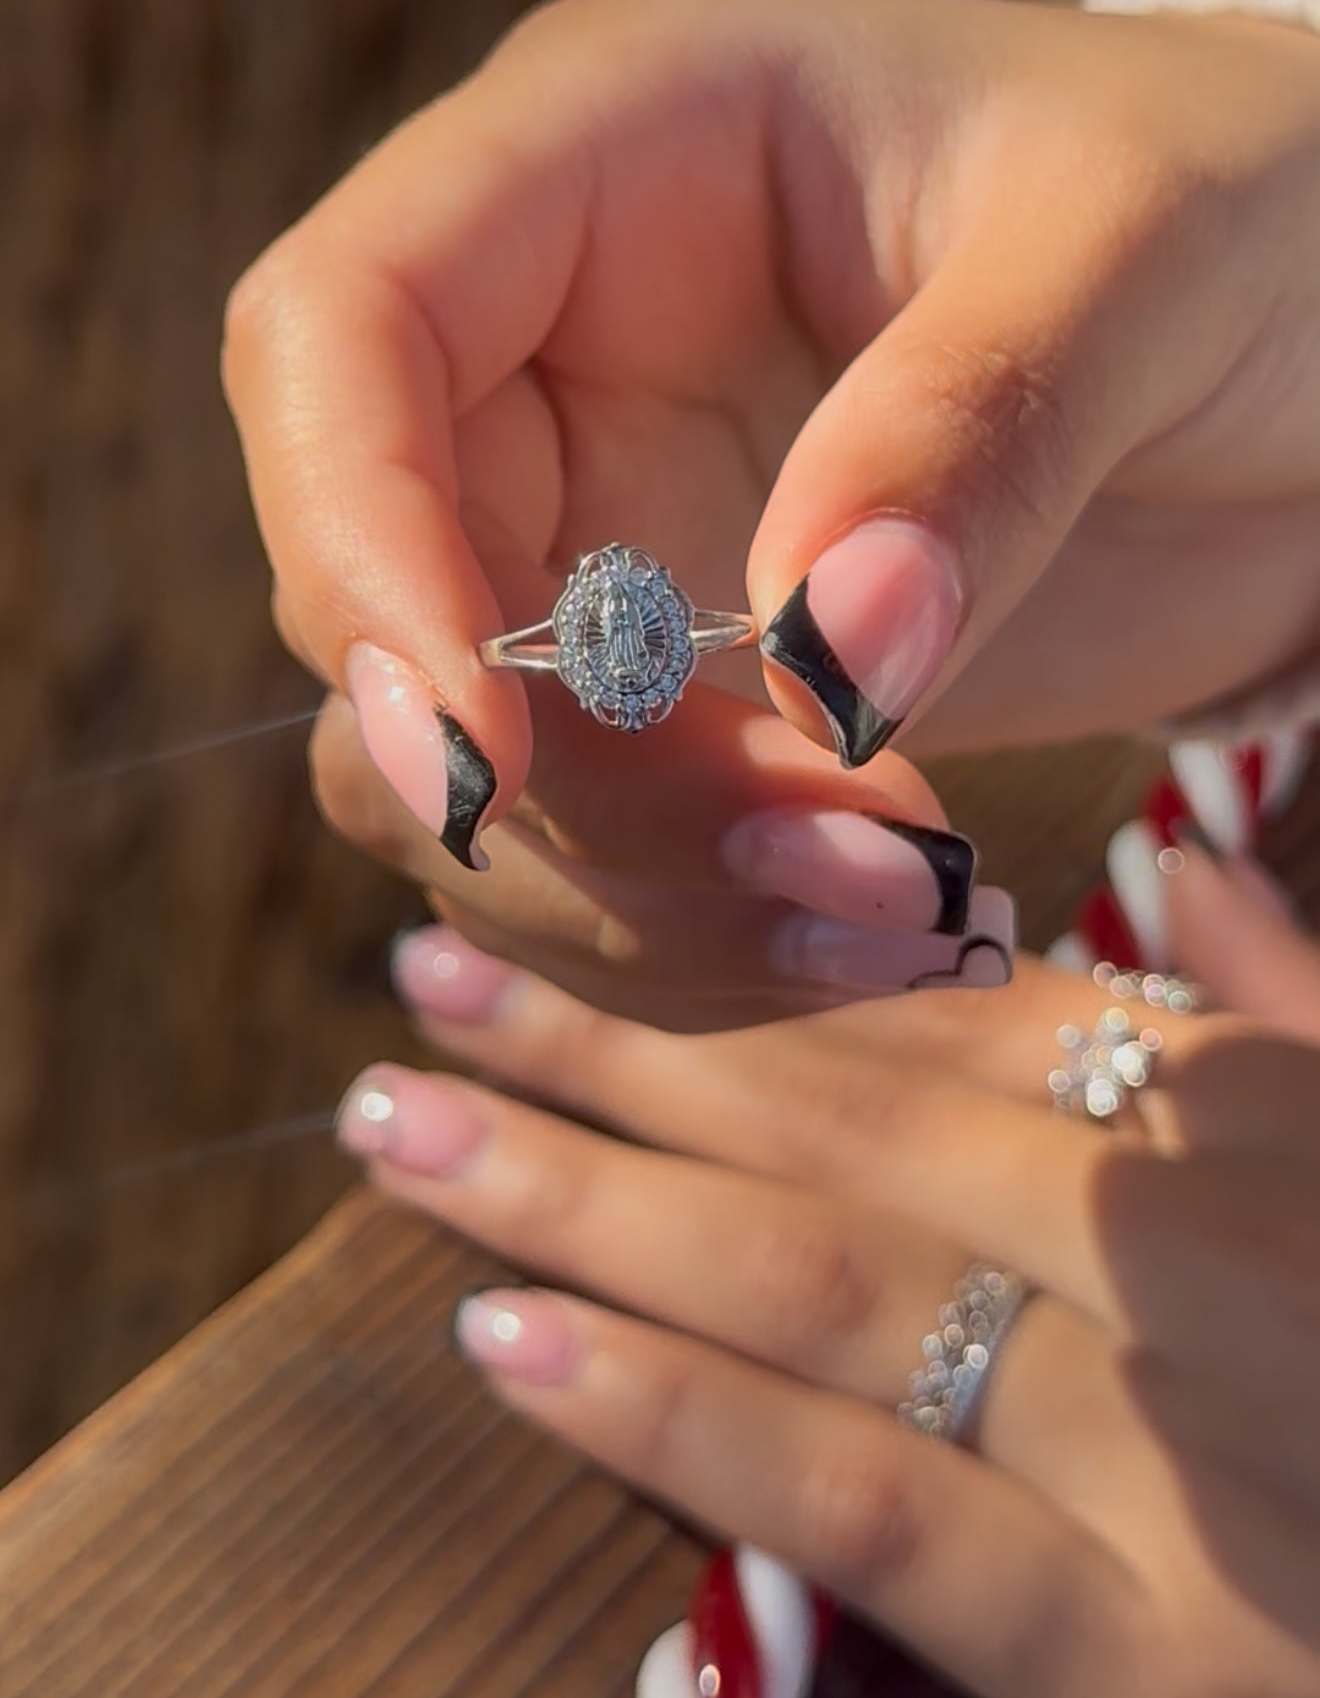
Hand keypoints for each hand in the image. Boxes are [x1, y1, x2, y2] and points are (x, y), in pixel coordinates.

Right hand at [223, 0, 1319, 1023]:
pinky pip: (586, 848)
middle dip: (570, 785)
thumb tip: (821, 657)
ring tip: (908, 912)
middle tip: (834, 866)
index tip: (493, 758)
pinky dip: (699, 933)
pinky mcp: (666, 678)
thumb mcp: (1150, 251)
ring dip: (639, 894)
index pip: (341, 325)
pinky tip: (892, 925)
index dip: (359, 544)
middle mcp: (551, 341)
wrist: (1317, 340)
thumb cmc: (1243, 207)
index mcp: (607, 149)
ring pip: (453, 764)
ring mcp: (597, 518)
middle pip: (381, 591)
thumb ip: (976, 425)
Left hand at [335, 855, 1319, 1696]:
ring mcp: (1156, 1441)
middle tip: (419, 985)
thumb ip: (1302, 1004)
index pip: (938, 1008)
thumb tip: (1177, 866)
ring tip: (397, 1125)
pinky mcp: (1150, 1651)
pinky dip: (681, 1414)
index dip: (733, 956)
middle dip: (611, 1044)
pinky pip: (871, 1504)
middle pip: (837, 1111)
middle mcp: (1183, 1244)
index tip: (571, 905)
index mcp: (1250, 1119)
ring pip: (812, 1273)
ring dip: (584, 1187)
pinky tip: (509, 1336)